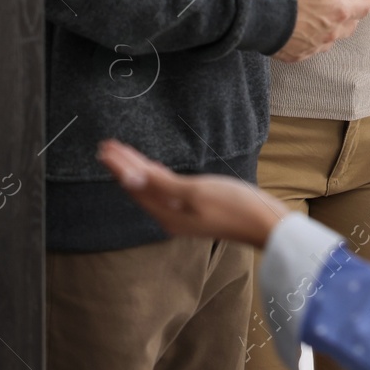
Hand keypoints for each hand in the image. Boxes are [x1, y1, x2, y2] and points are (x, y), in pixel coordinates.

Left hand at [97, 139, 285, 247]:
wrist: (265, 223)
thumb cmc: (234, 206)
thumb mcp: (195, 191)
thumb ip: (161, 184)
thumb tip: (129, 179)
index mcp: (166, 213)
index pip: (134, 186)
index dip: (119, 166)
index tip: (104, 148)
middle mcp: (170, 216)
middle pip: (139, 187)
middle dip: (124, 166)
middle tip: (106, 146)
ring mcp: (182, 213)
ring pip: (150, 188)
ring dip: (136, 170)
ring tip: (123, 154)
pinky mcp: (194, 208)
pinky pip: (164, 190)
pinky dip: (154, 176)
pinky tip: (153, 170)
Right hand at [276, 0, 369, 62]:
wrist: (261, 19)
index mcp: (338, 12)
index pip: (362, 9)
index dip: (368, 3)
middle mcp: (330, 33)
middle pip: (349, 27)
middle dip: (353, 19)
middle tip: (352, 13)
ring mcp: (314, 46)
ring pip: (331, 41)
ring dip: (333, 32)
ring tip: (330, 26)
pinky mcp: (298, 55)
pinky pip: (311, 50)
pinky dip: (312, 42)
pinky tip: (307, 38)